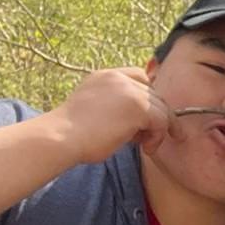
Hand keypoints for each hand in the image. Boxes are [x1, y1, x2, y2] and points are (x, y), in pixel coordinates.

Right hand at [47, 67, 176, 165]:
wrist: (61, 137)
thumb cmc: (74, 134)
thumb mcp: (96, 110)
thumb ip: (116, 106)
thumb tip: (142, 121)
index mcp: (105, 76)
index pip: (139, 76)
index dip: (148, 95)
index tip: (151, 115)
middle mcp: (118, 78)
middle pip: (153, 93)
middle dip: (155, 115)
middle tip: (148, 137)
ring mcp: (129, 90)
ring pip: (161, 108)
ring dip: (159, 129)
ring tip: (147, 145)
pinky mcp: (138, 106)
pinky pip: (163, 121)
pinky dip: (158, 137)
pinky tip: (147, 148)